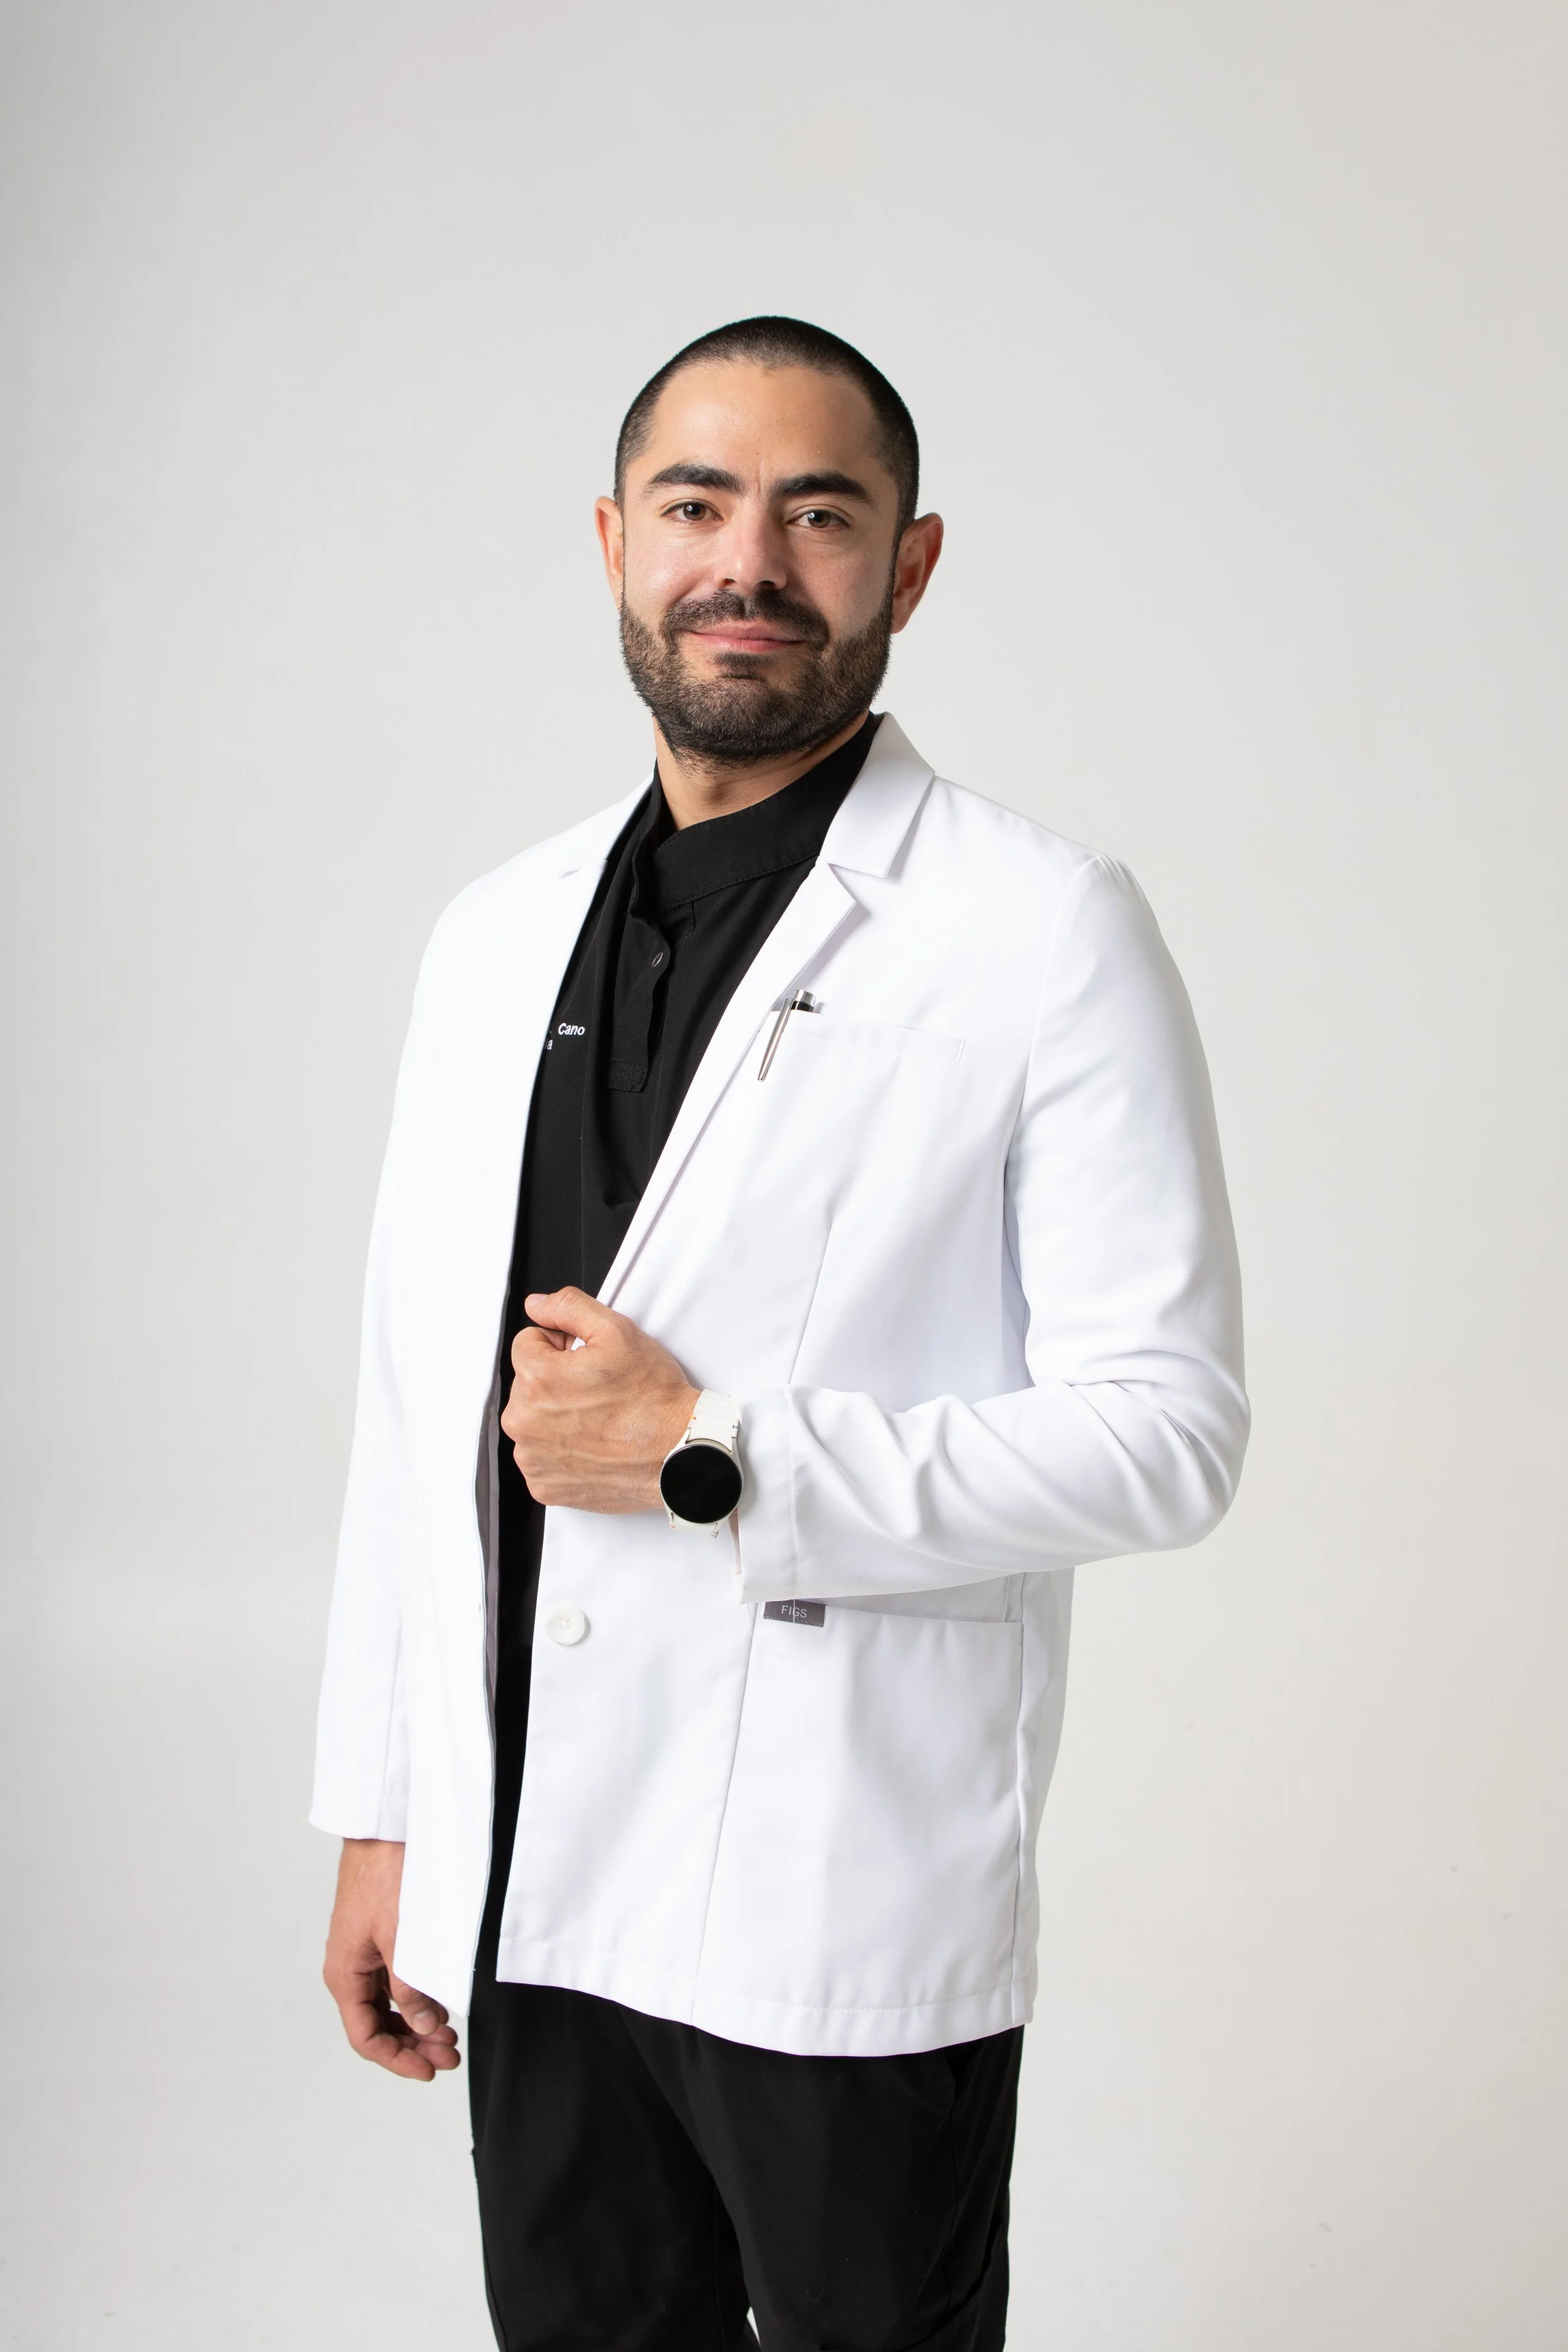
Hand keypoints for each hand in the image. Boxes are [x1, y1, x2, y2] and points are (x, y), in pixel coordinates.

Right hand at [323, 1837, 460, 2081]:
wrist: (384, 1829)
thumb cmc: (386, 1875)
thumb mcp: (402, 1938)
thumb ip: (411, 1987)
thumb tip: (424, 2026)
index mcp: (344, 1974)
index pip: (365, 2036)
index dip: (396, 2059)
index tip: (428, 2070)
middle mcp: (349, 1968)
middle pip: (376, 2025)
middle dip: (412, 2045)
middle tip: (449, 2055)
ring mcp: (363, 1953)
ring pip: (386, 2005)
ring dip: (416, 2023)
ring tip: (449, 2035)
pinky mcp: (378, 1938)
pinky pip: (393, 1982)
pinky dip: (414, 1997)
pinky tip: (439, 2002)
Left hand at [501, 1286, 698, 1512]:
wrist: (678, 1453)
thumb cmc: (653, 1399)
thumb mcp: (617, 1332)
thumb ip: (569, 1308)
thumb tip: (538, 1306)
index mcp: (537, 1379)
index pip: (527, 1345)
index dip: (561, 1347)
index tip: (587, 1363)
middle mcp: (525, 1422)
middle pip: (527, 1385)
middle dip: (557, 1382)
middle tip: (598, 1391)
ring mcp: (532, 1459)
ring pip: (534, 1422)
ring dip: (557, 1417)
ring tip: (599, 1419)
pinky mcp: (544, 1486)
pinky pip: (542, 1458)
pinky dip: (562, 1452)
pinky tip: (593, 1445)